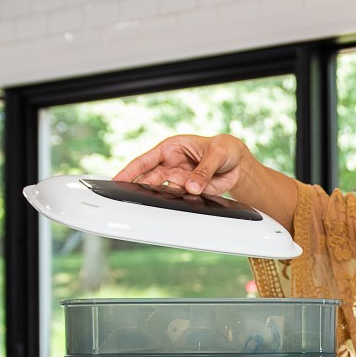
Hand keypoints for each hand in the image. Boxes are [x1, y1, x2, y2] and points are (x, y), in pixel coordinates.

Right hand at [114, 134, 244, 198]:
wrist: (238, 164)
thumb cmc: (224, 149)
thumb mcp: (216, 154)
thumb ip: (204, 169)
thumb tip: (192, 186)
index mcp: (171, 148)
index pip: (145, 160)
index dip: (130, 170)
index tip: (117, 180)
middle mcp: (171, 165)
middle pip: (149, 179)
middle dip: (138, 188)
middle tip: (129, 197)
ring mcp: (179, 179)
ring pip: (162, 191)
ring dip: (158, 198)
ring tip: (151, 204)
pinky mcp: (189, 192)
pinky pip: (178, 200)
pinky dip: (176, 205)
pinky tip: (174, 207)